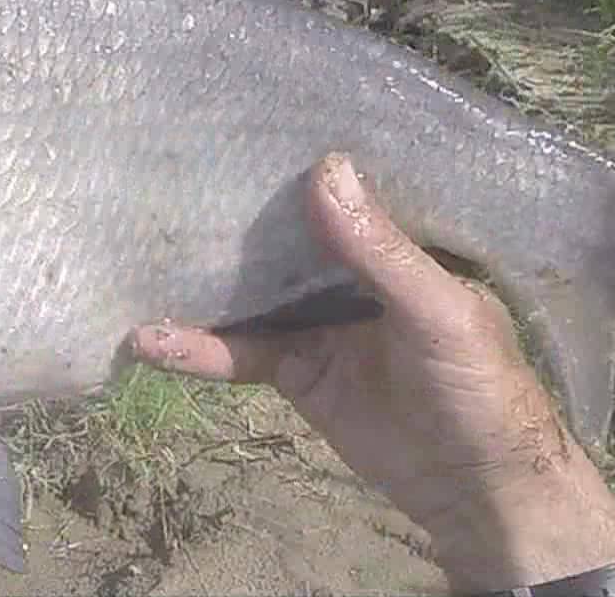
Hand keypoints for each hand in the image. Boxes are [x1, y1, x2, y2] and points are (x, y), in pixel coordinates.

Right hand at [131, 154, 614, 590]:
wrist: (480, 494)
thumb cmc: (481, 388)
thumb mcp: (440, 312)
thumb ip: (381, 250)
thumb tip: (324, 169)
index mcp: (400, 239)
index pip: (342, 185)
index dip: (295, 156)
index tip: (234, 119)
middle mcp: (354, 269)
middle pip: (284, 231)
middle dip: (231, 210)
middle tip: (160, 175)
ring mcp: (319, 320)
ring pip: (251, 289)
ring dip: (201, 279)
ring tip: (132, 256)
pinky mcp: (296, 371)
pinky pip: (239, 352)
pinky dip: (196, 348)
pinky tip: (150, 339)